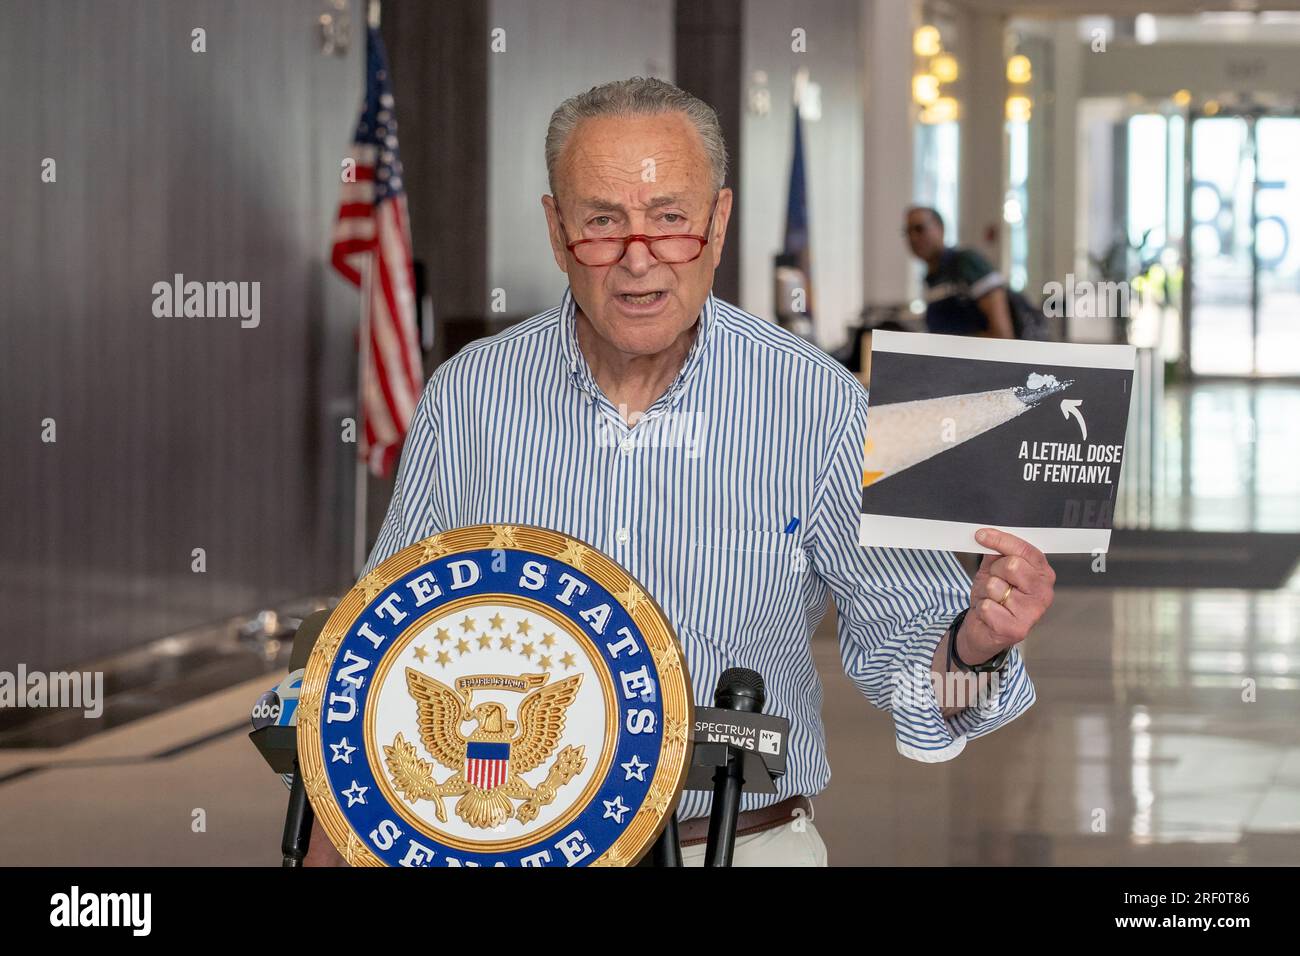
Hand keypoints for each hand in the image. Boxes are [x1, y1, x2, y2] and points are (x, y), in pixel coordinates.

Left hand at [956, 527, 1055, 665]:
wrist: (983, 628)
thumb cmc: (993, 597)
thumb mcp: (994, 569)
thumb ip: (996, 552)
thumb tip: (987, 535)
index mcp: (1042, 573)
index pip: (1024, 549)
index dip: (1000, 540)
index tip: (981, 536)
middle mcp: (1044, 592)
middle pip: (1012, 565)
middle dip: (994, 571)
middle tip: (993, 582)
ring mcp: (1033, 612)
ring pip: (996, 586)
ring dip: (986, 592)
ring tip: (992, 600)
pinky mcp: (1018, 629)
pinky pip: (988, 607)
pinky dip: (982, 609)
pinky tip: (990, 615)